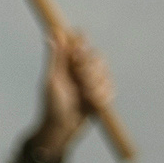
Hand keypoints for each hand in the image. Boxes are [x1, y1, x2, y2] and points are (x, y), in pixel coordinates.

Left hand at [31, 30, 113, 154]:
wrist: (62, 129)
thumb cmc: (52, 105)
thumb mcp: (52, 80)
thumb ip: (55, 58)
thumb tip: (52, 33)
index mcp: (68, 65)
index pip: (80, 45)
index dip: (82, 43)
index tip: (79, 49)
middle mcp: (82, 71)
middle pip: (97, 58)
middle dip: (89, 70)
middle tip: (80, 80)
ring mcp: (94, 82)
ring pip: (106, 73)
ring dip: (95, 85)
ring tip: (84, 96)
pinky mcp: (103, 95)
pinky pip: (111, 89)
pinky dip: (101, 96)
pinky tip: (91, 103)